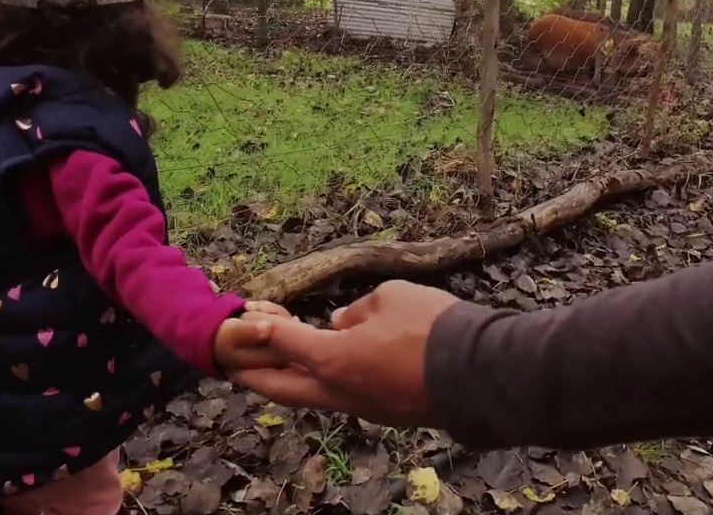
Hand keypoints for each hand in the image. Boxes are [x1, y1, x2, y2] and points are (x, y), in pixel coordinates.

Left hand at [227, 280, 458, 426]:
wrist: (479, 373)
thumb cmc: (432, 327)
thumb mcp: (389, 298)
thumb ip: (357, 310)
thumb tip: (342, 323)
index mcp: (332, 359)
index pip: (282, 343)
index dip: (260, 328)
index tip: (245, 317)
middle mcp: (339, 391)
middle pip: (281, 389)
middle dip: (253, 376)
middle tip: (232, 364)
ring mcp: (361, 408)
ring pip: (312, 397)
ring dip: (290, 380)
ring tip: (275, 365)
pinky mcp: (384, 414)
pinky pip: (343, 396)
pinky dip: (325, 382)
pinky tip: (329, 365)